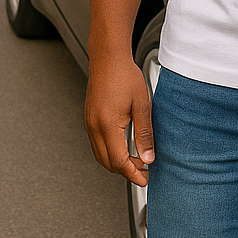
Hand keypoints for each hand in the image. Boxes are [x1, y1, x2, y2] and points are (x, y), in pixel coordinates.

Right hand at [84, 54, 154, 186]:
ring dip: (117, 162)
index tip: (145, 178)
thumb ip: (144, 134)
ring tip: (137, 160)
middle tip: (144, 170)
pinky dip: (110, 152)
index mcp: (107, 125)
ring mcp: (89, 124)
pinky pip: (97, 144)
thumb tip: (148, 156)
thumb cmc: (124, 75)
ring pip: (100, 155)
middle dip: (126, 171)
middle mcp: (94, 127)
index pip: (118, 161)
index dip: (133, 173)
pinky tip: (124, 148)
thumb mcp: (142, 105)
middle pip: (107, 163)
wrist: (108, 58)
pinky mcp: (89, 119)